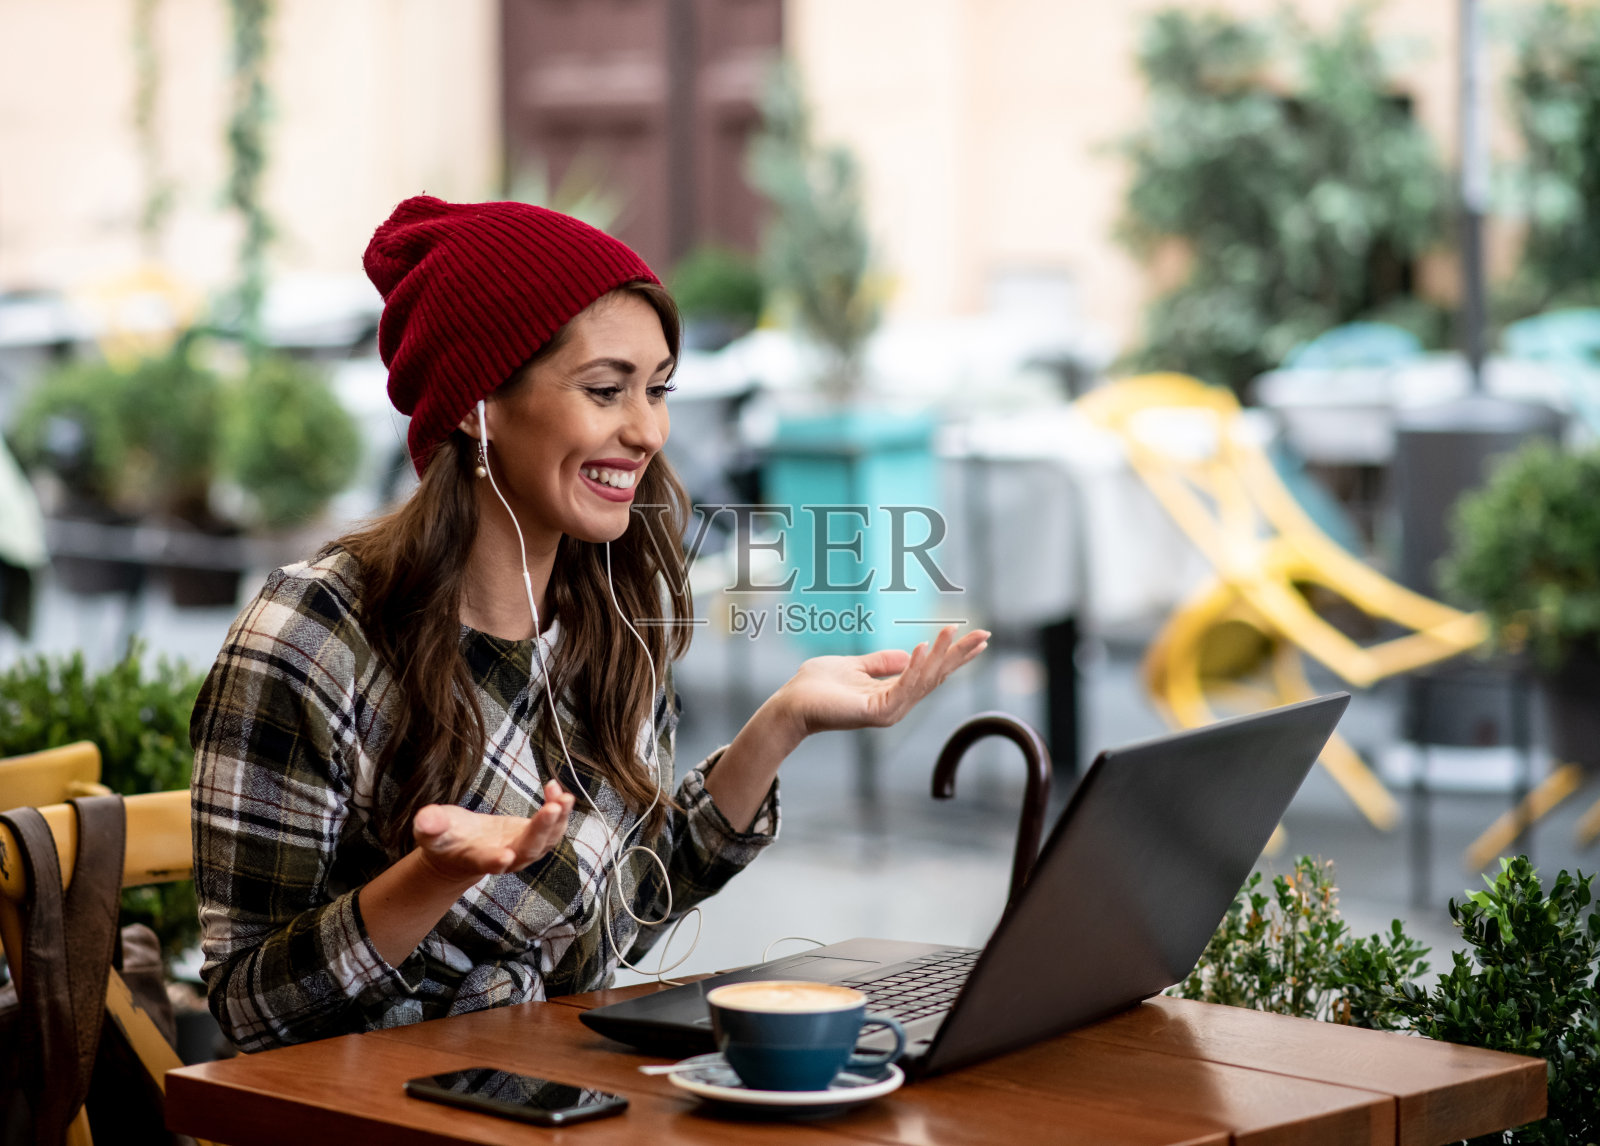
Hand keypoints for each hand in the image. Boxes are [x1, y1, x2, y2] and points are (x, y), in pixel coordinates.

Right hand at [410, 780, 575, 884]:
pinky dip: (558, 809)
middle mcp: (506, 859)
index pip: (488, 862)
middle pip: (528, 849)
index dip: (496, 861)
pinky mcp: (533, 837)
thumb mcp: (431, 832)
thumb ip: (430, 825)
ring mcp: (523, 849)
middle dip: (541, 830)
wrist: (461, 850)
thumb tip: (425, 819)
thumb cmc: (445, 841)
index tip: (505, 857)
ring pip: (547, 840)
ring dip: (559, 820)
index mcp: (477, 859)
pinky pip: (552, 825)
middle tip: (552, 808)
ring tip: (564, 797)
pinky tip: (555, 788)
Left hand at [776, 624, 989, 738]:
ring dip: (939, 655)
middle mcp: (896, 704)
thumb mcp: (853, 666)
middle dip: (960, 656)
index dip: (953, 655)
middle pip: (936, 677)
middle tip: (986, 635)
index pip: (930, 672)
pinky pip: (901, 687)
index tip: (976, 637)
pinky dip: (914, 667)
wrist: (791, 704)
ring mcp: (887, 711)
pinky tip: (921, 646)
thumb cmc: (816, 686)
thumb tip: (908, 653)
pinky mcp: (875, 712)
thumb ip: (880, 662)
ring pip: (923, 681)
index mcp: (892, 693)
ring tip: (952, 631)